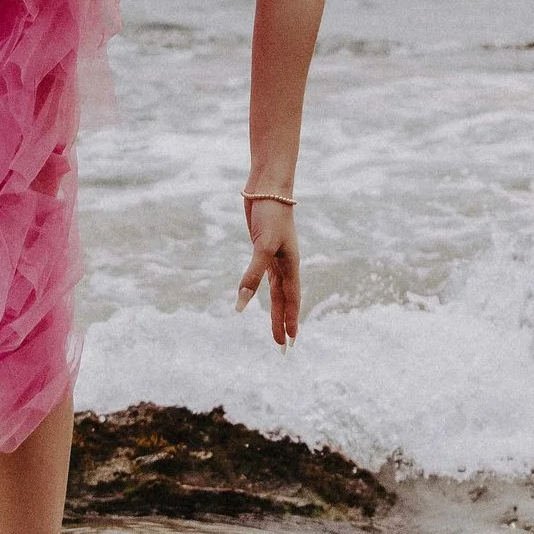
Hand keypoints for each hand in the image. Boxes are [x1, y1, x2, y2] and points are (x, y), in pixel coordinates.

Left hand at [235, 196, 300, 345]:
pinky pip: (264, 275)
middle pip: (284, 300)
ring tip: (276, 329)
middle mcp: (285, 264)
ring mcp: (274, 256)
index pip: (291, 300)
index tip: (291, 342)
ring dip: (275, 310)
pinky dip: (262, 288)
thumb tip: (241, 305)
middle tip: (283, 347)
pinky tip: (259, 293)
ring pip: (275, 290)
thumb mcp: (262, 246)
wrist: (269, 186)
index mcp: (290, 266)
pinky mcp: (262, 247)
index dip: (290, 321)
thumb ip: (253, 275)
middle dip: (283, 323)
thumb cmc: (271, 213)